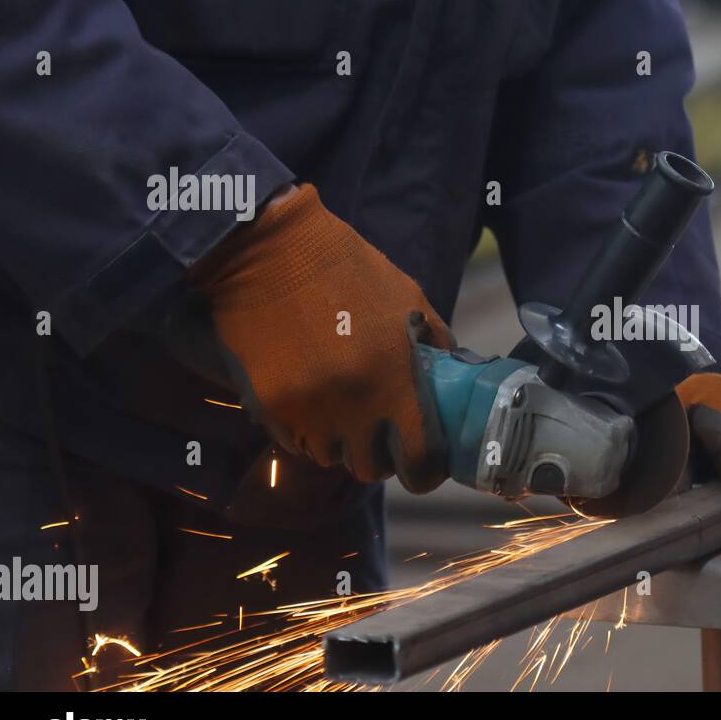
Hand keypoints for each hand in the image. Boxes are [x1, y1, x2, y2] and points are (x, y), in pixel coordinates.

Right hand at [190, 183, 452, 491]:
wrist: (268, 249)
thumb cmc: (346, 269)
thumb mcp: (409, 300)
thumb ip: (435, 346)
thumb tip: (452, 381)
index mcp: (395, 378)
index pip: (420, 458)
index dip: (426, 470)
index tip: (424, 465)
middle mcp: (352, 403)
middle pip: (371, 469)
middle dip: (379, 455)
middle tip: (379, 432)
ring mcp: (306, 409)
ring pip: (329, 457)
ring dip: (339, 442)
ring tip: (340, 409)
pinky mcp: (267, 406)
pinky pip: (293, 440)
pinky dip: (304, 429)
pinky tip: (309, 397)